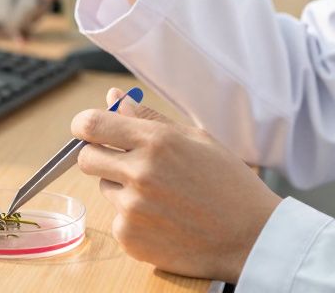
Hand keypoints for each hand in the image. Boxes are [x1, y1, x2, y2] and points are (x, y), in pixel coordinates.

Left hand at [72, 88, 281, 281]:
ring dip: (121, 188)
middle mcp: (140, 173)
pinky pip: (117, 218)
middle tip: (126, 162)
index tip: (89, 129)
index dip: (84, 125)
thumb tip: (113, 97)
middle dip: (99, 156)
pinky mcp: (130, 238)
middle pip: (85, 158)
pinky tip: (164, 219)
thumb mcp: (195, 138)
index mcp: (156, 141)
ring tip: (161, 194)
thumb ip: (147, 116)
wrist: (250, 236)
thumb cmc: (227, 182)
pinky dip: (133, 218)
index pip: (90, 124)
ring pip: (104, 188)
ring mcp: (133, 209)